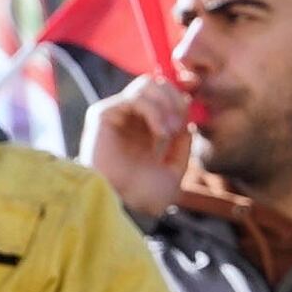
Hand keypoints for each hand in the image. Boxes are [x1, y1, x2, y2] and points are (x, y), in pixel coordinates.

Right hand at [86, 72, 191, 220]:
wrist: (124, 208)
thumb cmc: (144, 196)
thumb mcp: (174, 170)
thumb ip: (181, 145)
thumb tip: (186, 123)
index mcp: (142, 130)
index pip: (163, 95)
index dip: (180, 100)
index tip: (189, 119)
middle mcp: (128, 119)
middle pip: (156, 84)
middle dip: (175, 99)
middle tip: (180, 126)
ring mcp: (115, 115)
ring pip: (146, 85)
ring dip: (166, 105)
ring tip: (170, 132)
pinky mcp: (102, 114)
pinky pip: (135, 98)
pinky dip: (154, 111)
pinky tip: (161, 133)